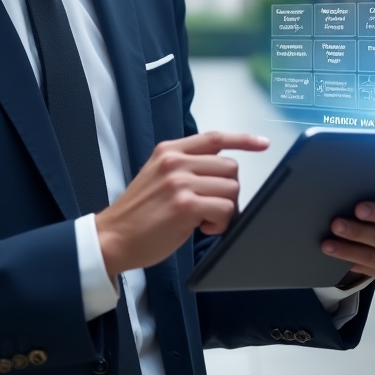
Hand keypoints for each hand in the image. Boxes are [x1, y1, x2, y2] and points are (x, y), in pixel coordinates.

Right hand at [95, 131, 268, 278]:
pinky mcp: (185, 205)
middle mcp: (175, 161)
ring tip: (203, 220)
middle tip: (212, 208)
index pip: (215, 137)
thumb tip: (220, 172)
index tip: (262, 143)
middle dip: (229, 191)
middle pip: (230, 167)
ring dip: (225, 209)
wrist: (112, 237)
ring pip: (231, 188)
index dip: (243, 140)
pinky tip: (202, 228)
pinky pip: (225, 209)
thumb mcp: (156, 176)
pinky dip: (220, 223)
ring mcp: (180, 181)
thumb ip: (185, 166)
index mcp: (169, 150)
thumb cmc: (138, 214)